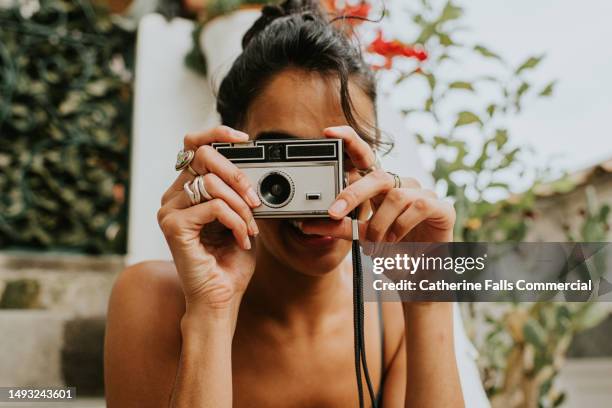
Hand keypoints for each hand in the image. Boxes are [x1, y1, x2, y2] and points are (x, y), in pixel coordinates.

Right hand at [157, 126, 260, 312]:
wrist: (221, 297)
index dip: (217, 134)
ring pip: (211, 182)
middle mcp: (174, 197)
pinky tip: (241, 238)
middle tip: (255, 200)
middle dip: (237, 174)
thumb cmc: (230, 261)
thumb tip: (252, 166)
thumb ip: (240, 191)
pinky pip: (214, 206)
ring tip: (249, 228)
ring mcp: (169, 211)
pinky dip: (236, 221)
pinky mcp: (173, 226)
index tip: (244, 139)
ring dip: (241, 205)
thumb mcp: (242, 217)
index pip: (193, 145)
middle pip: (203, 155)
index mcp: (187, 190)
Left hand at [302, 126, 455, 242]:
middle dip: (353, 193)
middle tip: (335, 212)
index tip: (329, 132)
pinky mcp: (441, 207)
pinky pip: (418, 206)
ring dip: (380, 223)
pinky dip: (401, 225)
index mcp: (380, 188)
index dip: (350, 140)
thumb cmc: (393, 249)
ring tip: (376, 243)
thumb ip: (339, 227)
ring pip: (395, 196)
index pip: (365, 157)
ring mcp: (422, 194)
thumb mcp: (362, 237)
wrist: (422, 273)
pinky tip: (396, 239)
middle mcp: (401, 185)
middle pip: (377, 176)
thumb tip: (307, 224)